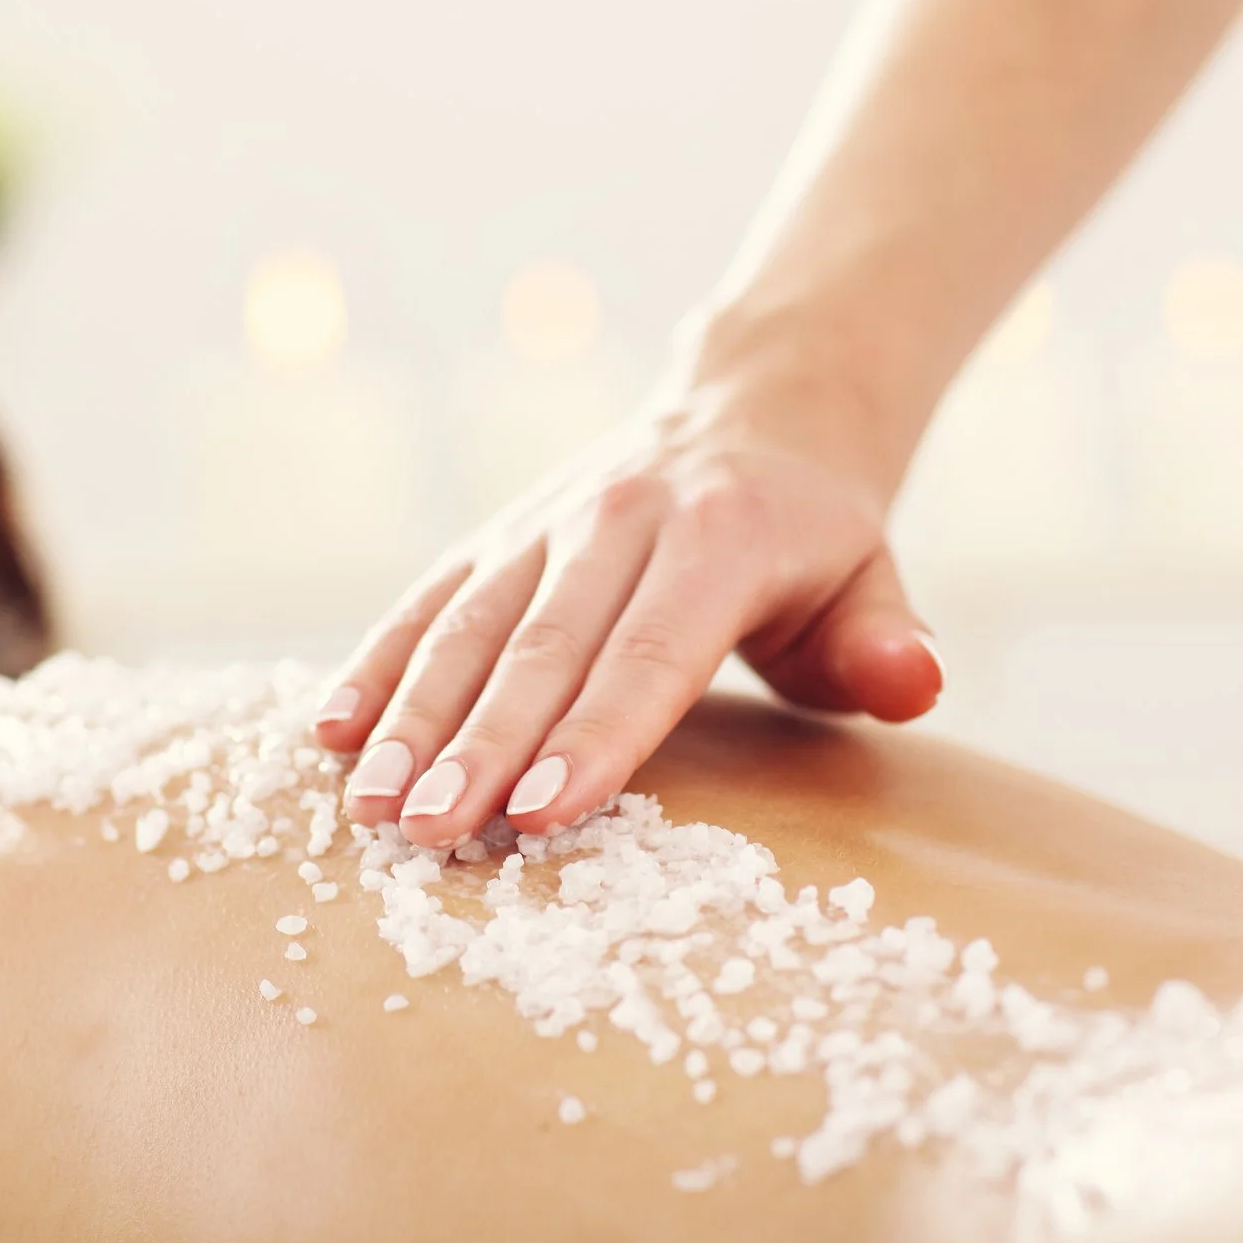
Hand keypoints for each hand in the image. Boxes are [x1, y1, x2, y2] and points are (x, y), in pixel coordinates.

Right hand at [313, 370, 942, 847]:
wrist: (752, 411)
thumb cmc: (816, 539)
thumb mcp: (872, 580)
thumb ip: (886, 641)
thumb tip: (913, 683)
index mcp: (718, 537)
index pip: (649, 651)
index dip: (595, 734)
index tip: (540, 810)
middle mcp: (618, 520)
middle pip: (541, 647)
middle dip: (479, 745)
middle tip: (428, 832)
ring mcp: (543, 524)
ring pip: (469, 626)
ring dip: (412, 718)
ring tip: (370, 804)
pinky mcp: (495, 537)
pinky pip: (427, 601)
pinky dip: (376, 663)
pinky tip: (329, 730)